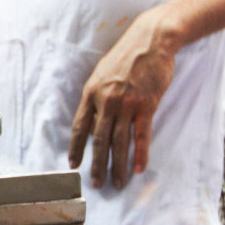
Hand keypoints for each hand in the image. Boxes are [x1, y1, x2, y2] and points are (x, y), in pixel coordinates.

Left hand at [69, 10, 178, 189]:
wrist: (151, 40)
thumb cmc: (126, 57)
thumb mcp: (102, 74)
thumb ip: (97, 98)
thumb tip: (95, 123)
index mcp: (92, 93)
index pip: (80, 127)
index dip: (76, 148)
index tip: (74, 164)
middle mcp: (107, 101)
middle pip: (99, 140)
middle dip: (97, 165)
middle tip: (95, 184)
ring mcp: (127, 104)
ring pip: (120, 142)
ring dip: (117, 166)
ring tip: (116, 183)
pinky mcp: (147, 106)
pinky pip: (142, 135)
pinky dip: (140, 154)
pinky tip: (138, 169)